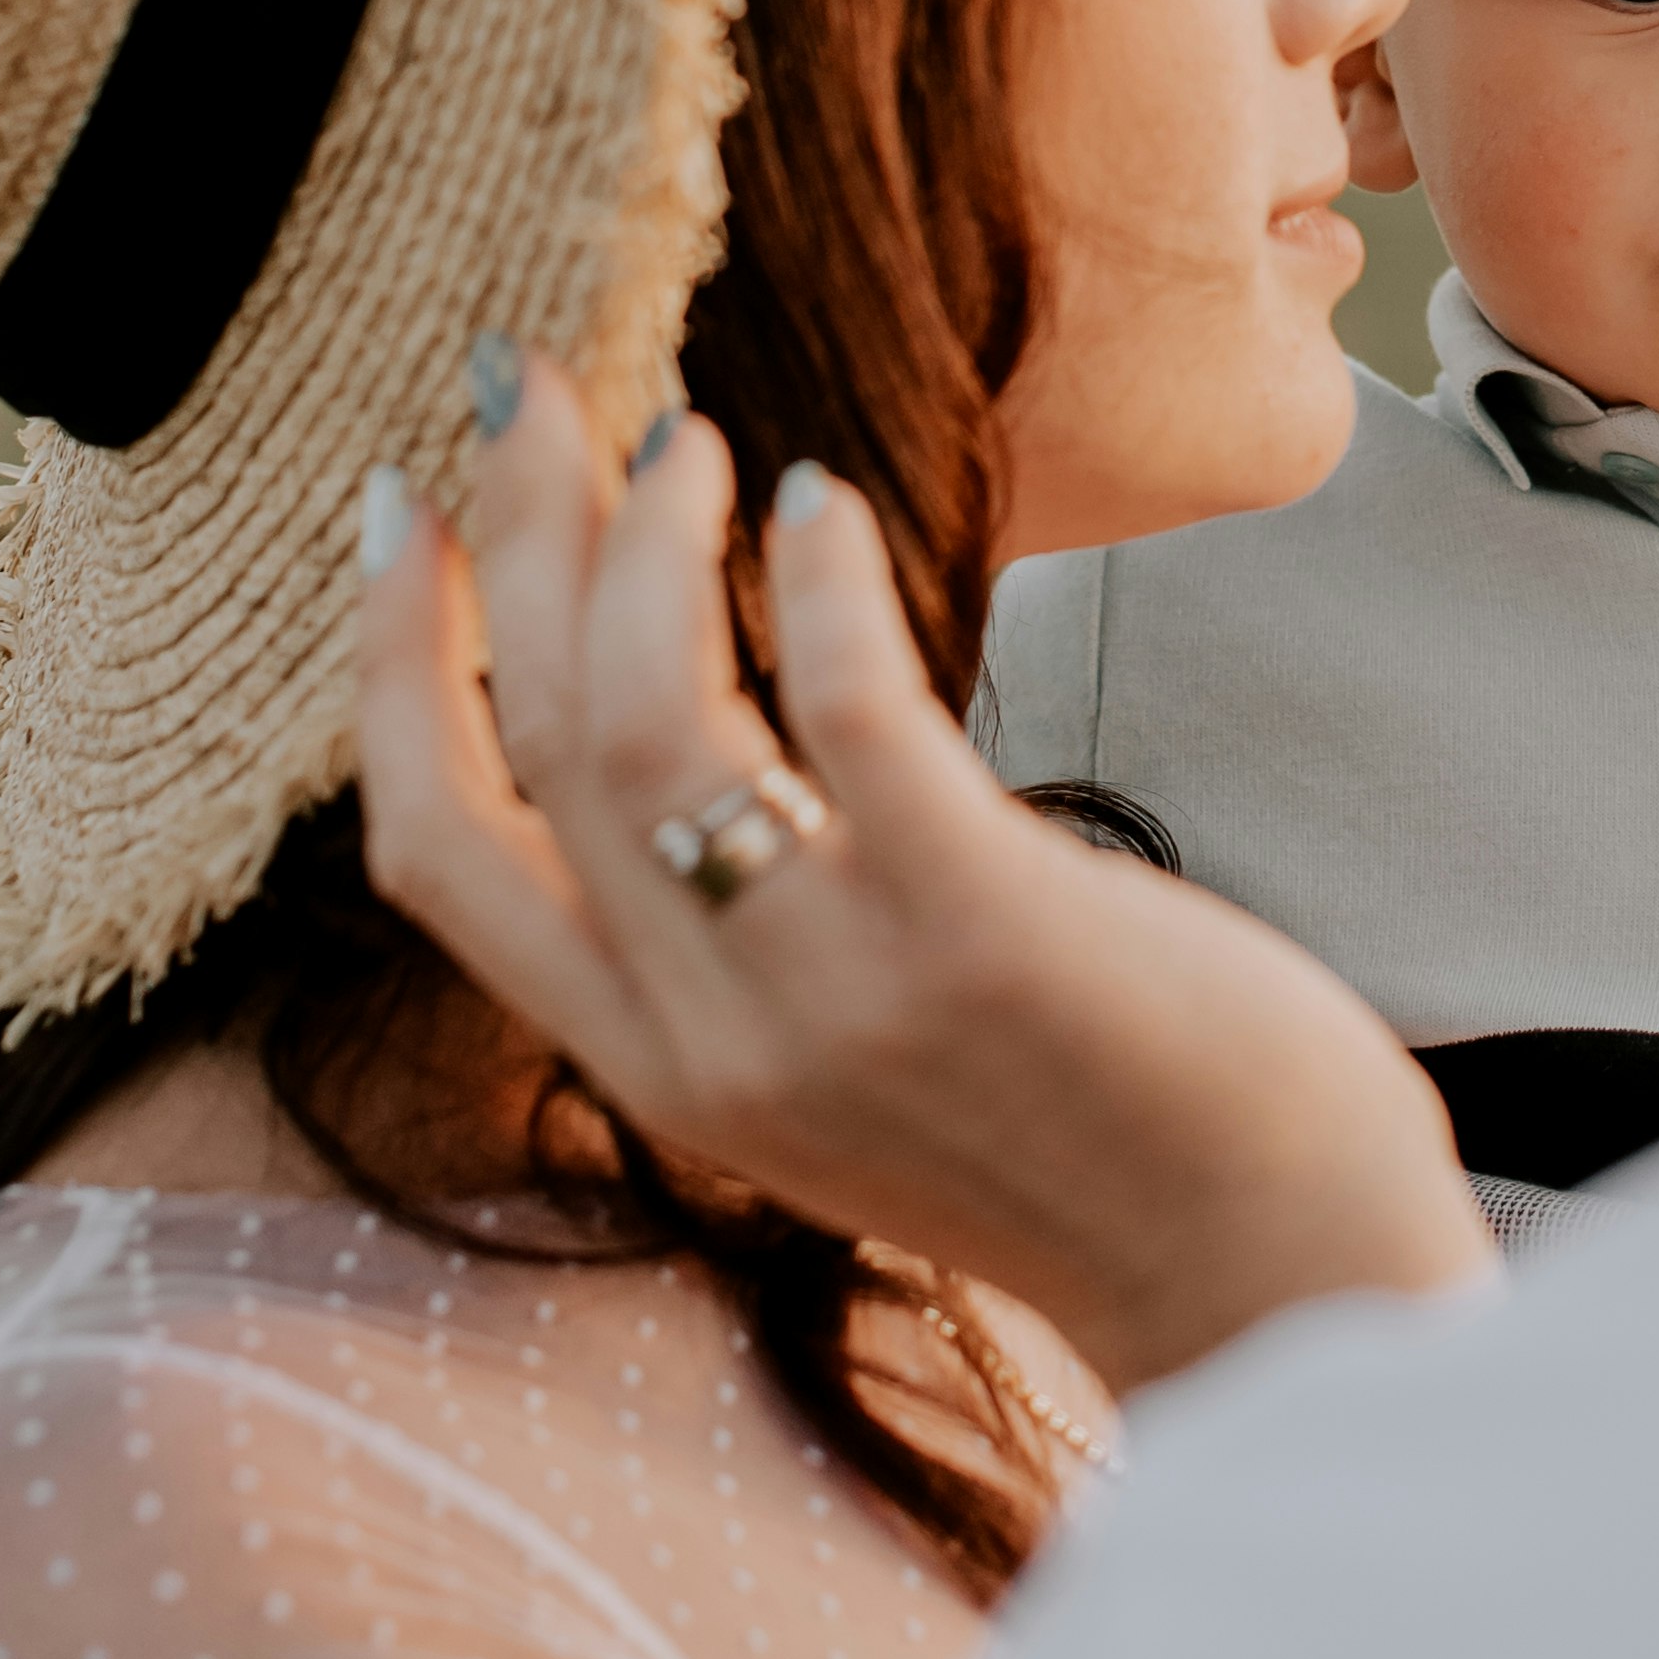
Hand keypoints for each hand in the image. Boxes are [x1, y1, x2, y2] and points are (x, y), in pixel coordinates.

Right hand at [354, 358, 1492, 1393]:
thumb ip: (744, 940)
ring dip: (645, 546)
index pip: (436, 852)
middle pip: (530, 742)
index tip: (399, 511)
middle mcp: (710, 1042)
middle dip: (509, 538)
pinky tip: (818, 498)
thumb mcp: (842, 1069)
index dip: (393, 665)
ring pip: (643, 723)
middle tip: (531, 392)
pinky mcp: (977, 928)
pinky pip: (849, 717)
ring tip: (692, 438)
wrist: (1265, 1266)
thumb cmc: (1083, 1126)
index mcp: (657, 1069)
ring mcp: (835, 991)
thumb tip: (706, 724)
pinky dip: (815, 586)